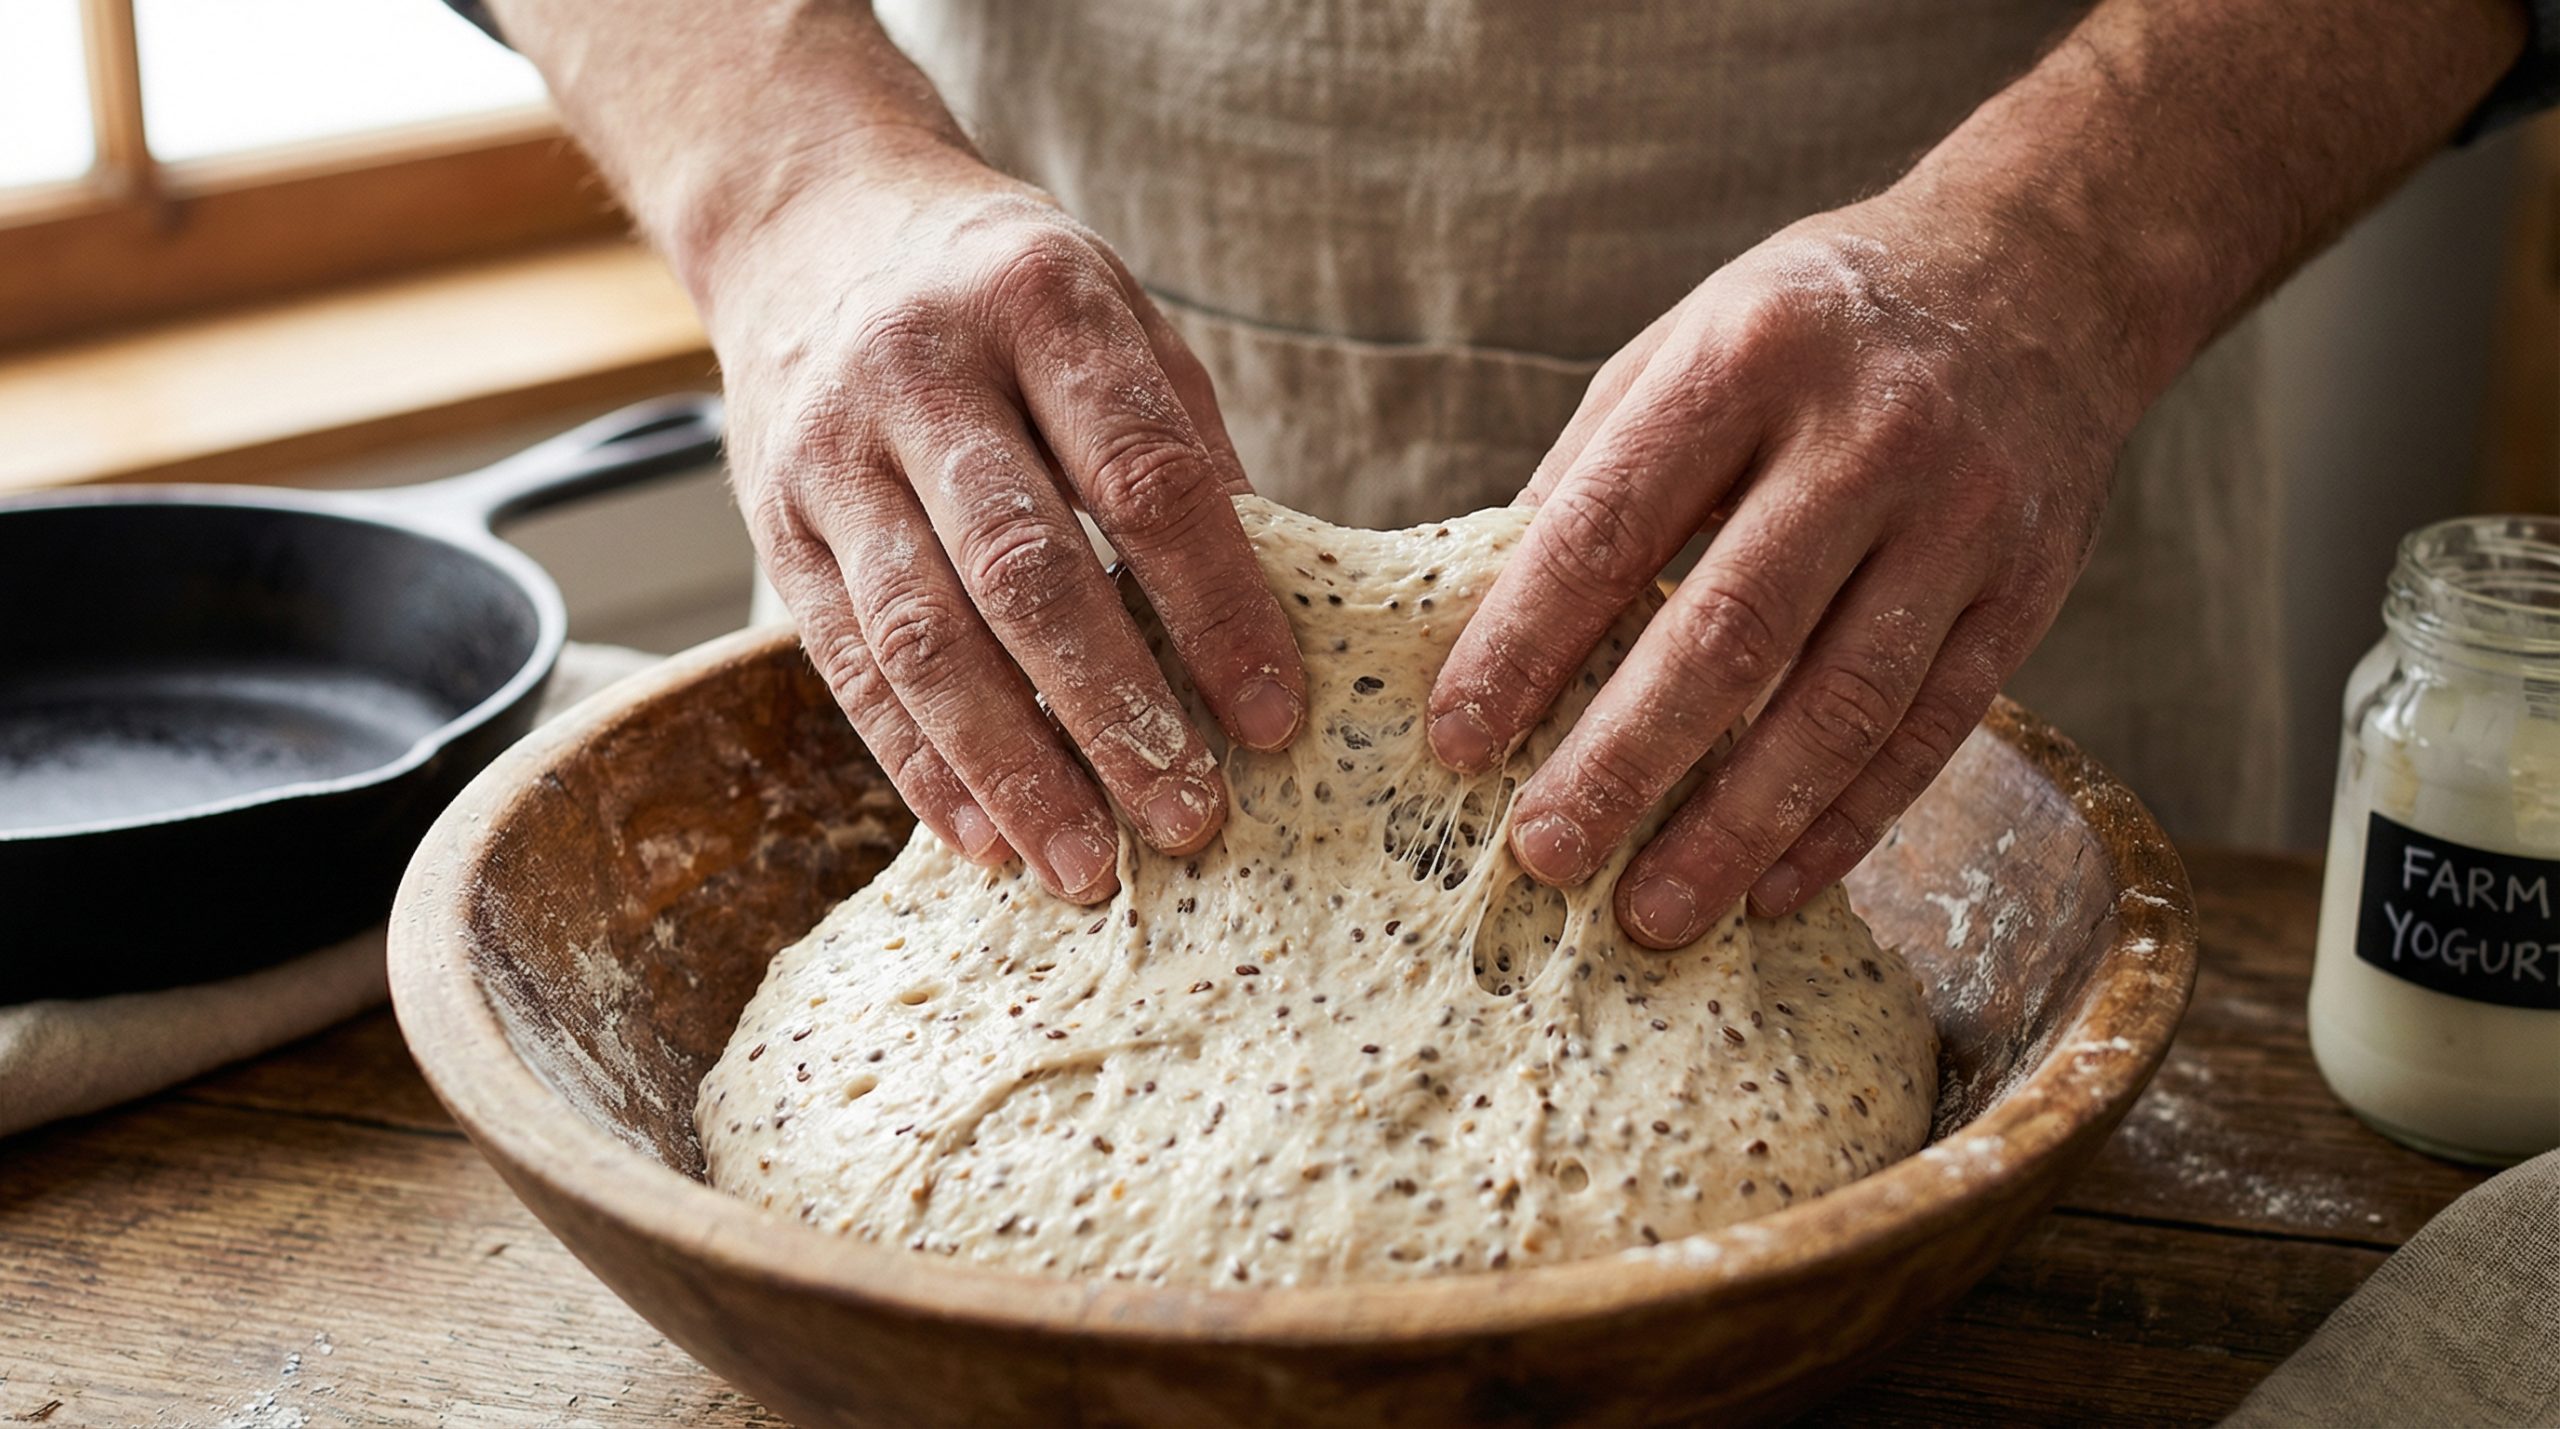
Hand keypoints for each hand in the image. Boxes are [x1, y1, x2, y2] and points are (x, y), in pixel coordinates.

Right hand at [710, 152, 1308, 903]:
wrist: (812, 226)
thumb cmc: (1004, 291)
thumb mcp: (1116, 317)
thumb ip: (1184, 452)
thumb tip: (1263, 623)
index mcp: (1038, 304)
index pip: (1144, 478)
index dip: (1217, 607)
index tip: (1274, 716)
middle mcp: (920, 375)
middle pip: (1024, 572)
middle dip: (1114, 713)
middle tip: (1189, 819)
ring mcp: (830, 457)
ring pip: (921, 638)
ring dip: (1011, 767)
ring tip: (1086, 865)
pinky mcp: (773, 529)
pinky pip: (848, 668)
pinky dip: (919, 765)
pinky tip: (986, 837)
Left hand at [1429, 192, 2141, 946]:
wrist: (2041, 270)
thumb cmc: (1816, 322)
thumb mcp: (1691, 340)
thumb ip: (1598, 471)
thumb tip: (1491, 622)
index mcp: (1746, 360)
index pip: (1611, 525)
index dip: (1526, 643)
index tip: (1457, 740)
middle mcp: (1865, 435)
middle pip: (1729, 632)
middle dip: (1625, 759)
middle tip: (1543, 852)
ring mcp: (1961, 517)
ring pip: (1839, 704)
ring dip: (1737, 827)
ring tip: (1653, 911)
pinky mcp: (2029, 586)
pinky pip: (1929, 730)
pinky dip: (1846, 823)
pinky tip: (1775, 887)